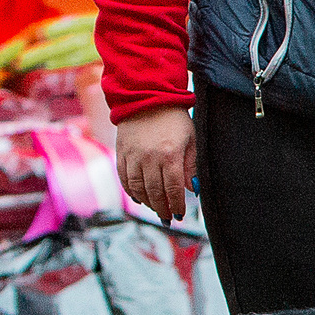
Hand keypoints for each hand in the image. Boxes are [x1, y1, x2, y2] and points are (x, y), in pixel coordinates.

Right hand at [115, 104, 195, 223]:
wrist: (146, 97)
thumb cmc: (174, 118)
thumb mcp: (190, 139)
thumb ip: (191, 166)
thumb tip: (193, 189)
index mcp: (170, 155)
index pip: (174, 188)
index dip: (177, 204)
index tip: (179, 214)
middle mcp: (149, 158)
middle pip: (155, 192)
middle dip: (162, 208)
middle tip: (168, 217)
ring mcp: (133, 156)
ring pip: (138, 188)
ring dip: (147, 202)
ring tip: (156, 208)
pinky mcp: (121, 153)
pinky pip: (124, 178)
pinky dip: (131, 191)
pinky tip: (140, 198)